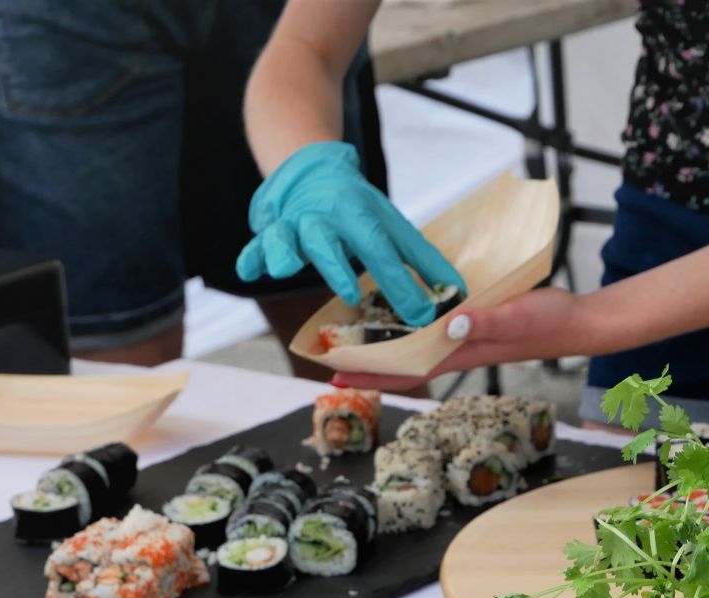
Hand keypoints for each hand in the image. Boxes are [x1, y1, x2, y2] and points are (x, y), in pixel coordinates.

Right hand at [236, 141, 464, 325]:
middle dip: (337, 266)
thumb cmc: (359, 209)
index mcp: (361, 215)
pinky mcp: (271, 230)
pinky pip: (258, 245)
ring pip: (287, 237)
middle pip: (330, 241)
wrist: (312, 170)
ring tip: (286, 267)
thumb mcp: (393, 226)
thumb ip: (422, 260)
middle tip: (347, 293)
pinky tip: (248, 270)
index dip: (401, 284)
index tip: (421, 315)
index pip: (383, 251)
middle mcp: (326, 217)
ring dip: (286, 252)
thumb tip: (460, 292)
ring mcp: (295, 223)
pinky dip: (252, 256)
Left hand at [330, 287, 590, 390]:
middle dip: (370, 369)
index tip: (338, 374)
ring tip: (358, 346)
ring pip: (417, 352)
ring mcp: (468, 341)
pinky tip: (404, 322)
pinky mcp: (477, 327)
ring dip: (388, 352)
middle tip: (333, 366)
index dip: (373, 374)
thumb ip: (485, 321)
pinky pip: (435, 335)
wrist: (577, 323)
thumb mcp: (516, 316)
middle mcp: (459, 350)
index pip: (408, 369)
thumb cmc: (549, 321)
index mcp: (463, 352)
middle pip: (405, 366)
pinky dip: (412, 333)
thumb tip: (450, 326)